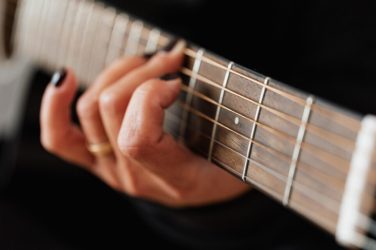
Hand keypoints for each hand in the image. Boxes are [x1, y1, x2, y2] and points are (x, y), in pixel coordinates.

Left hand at [40, 40, 249, 206]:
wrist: (209, 192)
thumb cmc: (227, 168)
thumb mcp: (238, 148)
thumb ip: (221, 117)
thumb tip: (184, 68)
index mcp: (174, 179)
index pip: (137, 138)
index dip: (152, 96)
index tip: (178, 80)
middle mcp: (135, 178)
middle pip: (111, 110)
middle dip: (141, 71)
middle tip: (170, 59)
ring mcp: (111, 170)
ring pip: (91, 108)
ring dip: (118, 73)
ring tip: (146, 63)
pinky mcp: (98, 161)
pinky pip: (60, 139)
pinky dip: (55, 106)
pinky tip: (66, 79)